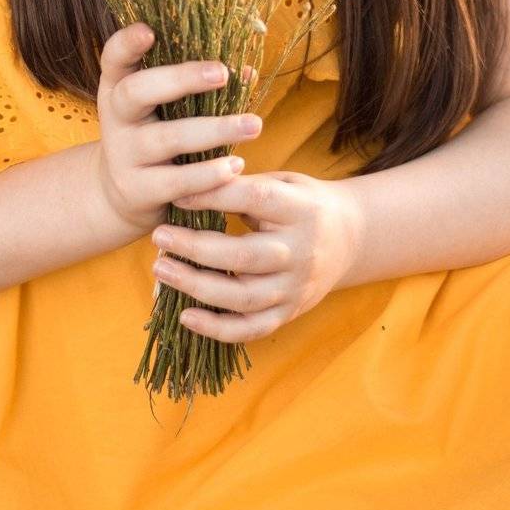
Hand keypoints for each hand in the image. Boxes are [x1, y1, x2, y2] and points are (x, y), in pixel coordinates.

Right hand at [93, 22, 262, 238]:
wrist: (123, 194)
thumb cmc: (155, 134)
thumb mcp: (164, 107)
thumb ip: (199, 85)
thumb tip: (247, 70)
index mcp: (118, 86)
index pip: (113, 57)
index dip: (127, 43)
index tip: (149, 30)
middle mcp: (116, 117)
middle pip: (136, 91)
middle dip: (181, 79)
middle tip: (222, 73)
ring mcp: (123, 154)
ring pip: (167, 138)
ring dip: (214, 130)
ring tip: (254, 125)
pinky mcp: (138, 189)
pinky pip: (176, 181)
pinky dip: (207, 174)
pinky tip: (235, 166)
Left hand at [149, 169, 358, 343]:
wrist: (351, 238)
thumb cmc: (303, 203)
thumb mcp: (285, 182)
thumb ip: (245, 185)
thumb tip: (193, 180)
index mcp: (300, 210)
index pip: (253, 199)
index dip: (212, 196)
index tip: (176, 194)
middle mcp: (300, 252)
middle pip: (244, 256)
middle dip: (195, 248)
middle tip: (158, 237)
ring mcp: (295, 288)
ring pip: (243, 297)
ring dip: (196, 287)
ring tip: (161, 269)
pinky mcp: (289, 313)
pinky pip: (251, 329)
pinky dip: (217, 329)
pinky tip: (186, 317)